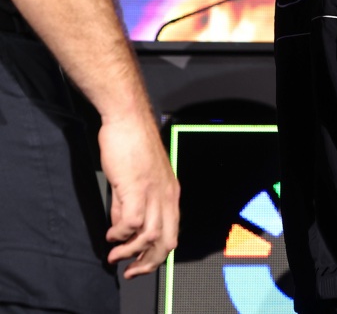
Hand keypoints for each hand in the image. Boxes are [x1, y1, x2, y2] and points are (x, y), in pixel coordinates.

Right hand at [98, 112, 180, 277]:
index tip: (140, 264)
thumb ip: (128, 205)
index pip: (172, 232)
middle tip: (130, 271)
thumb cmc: (132, 145)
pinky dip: (121, 234)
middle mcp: (167, 195)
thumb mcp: (135, 180)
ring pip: (150, 235)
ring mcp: (154, 191)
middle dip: (149, 262)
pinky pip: (132, 222)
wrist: (128, 120)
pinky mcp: (137, 187)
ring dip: (131, 251)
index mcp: (171, 193)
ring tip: (114, 256)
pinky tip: (111, 234)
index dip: (157, 254)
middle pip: (167, 240)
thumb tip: (122, 228)